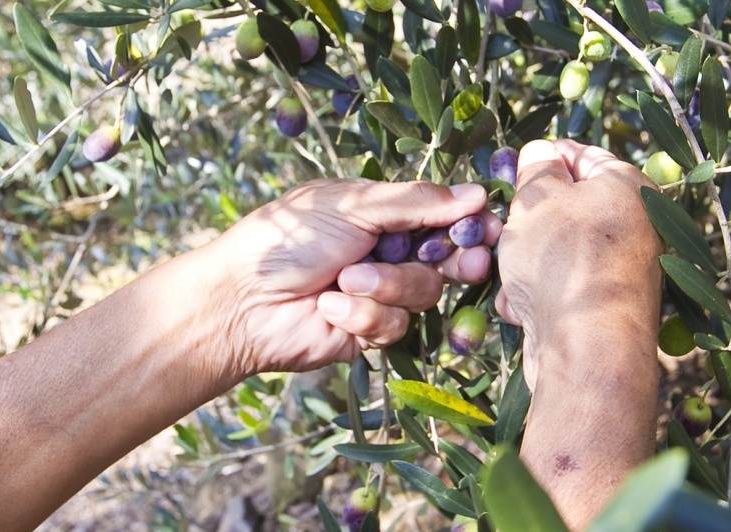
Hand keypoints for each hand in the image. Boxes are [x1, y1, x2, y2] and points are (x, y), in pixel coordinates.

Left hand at [208, 178, 500, 377]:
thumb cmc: (290, 239)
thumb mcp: (352, 206)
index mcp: (383, 214)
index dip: (468, 223)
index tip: (487, 226)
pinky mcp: (371, 332)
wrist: (243, 300)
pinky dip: (363, 316)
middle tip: (465, 261)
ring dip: (387, 286)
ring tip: (345, 279)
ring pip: (423, 293)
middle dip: (454, 260)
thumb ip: (415, 202)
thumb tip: (475, 194)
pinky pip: (394, 326)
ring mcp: (381, 294)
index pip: (442, 216)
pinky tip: (329, 307)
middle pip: (447, 259)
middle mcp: (388, 253)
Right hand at [494, 139, 662, 387]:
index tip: (507, 171)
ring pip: (553, 250)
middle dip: (524, 223)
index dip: (539, 160)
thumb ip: (536, 167)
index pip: (578, 154)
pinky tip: (523, 309)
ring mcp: (619, 269)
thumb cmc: (560, 260)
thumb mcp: (537, 198)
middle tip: (502, 230)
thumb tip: (540, 152)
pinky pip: (558, 285)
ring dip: (522, 262)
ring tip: (511, 278)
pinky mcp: (600, 306)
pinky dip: (536, 293)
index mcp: (627, 186)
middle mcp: (633, 225)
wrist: (585, 349)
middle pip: (563, 208)